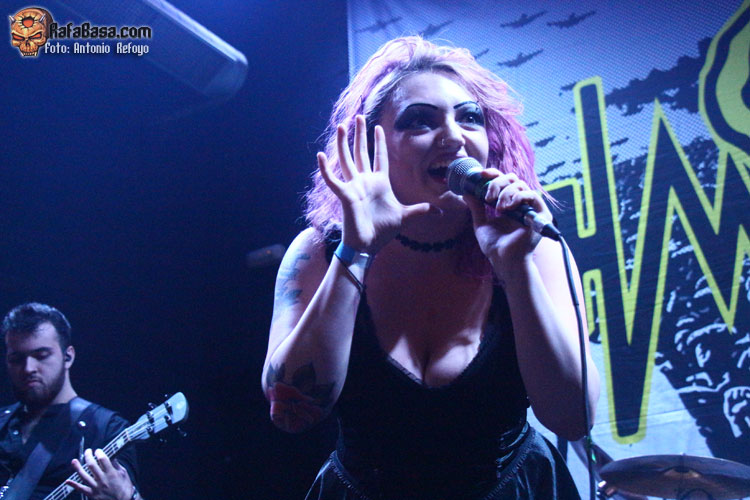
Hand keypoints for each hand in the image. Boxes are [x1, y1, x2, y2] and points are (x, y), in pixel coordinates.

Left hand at [67, 448, 133, 499]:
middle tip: (88, 451)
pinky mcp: (92, 494)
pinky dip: (73, 485)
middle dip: (88, 456)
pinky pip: (81, 489)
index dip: (99, 452)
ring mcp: (96, 487)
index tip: (98, 450)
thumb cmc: (125, 487)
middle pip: (91, 465)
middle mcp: (102, 479)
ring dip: (77, 467)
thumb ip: (116, 465)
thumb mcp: (123, 473)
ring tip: (74, 461)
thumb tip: (111, 456)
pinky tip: (68, 481)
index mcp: (111, 473)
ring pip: (83, 475)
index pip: (102, 459)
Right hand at [318, 115, 433, 253]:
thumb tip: (440, 210)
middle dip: (360, 135)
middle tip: (358, 117)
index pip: (379, 157)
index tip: (378, 127)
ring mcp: (354, 187)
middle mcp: (365, 181)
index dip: (379, 142)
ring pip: (346, 160)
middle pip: (361, 152)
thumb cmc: (383, 231)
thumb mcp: (405, 217)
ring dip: (342, 143)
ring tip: (340, 126)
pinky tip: (320, 155)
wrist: (369, 245)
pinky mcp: (345, 195)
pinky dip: (325, 169)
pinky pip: (332, 180)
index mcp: (379, 183)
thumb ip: (420, 210)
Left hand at [464, 169, 551, 275]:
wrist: (504, 261)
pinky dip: (517, 197)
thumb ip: (476, 207)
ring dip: (505, 193)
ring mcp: (532, 208)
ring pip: (520, 185)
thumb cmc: (495, 246)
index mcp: (509, 204)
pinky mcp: (541, 214)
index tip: (482, 175)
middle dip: (498, 183)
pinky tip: (507, 208)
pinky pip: (532, 195)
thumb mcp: (481, 223)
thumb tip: (467, 192)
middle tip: (488, 197)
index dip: (494, 174)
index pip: (505, 181)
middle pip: (513, 178)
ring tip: (498, 208)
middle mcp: (522, 203)